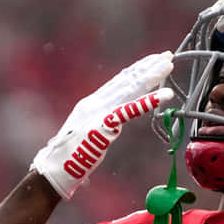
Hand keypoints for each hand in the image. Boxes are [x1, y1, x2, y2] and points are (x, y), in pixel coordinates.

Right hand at [31, 51, 173, 198]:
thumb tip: (114, 122)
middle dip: (148, 66)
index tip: (154, 60)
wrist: (55, 168)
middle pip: (127, 80)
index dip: (138, 69)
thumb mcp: (88, 132)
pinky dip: (148, 101)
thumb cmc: (71, 155)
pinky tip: (164, 95)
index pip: (119, 81)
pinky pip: (129, 110)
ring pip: (130, 88)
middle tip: (167, 55)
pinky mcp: (103, 125)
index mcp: (91, 103)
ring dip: (151, 76)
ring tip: (168, 65)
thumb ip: (102, 123)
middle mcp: (95, 102)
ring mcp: (98, 112)